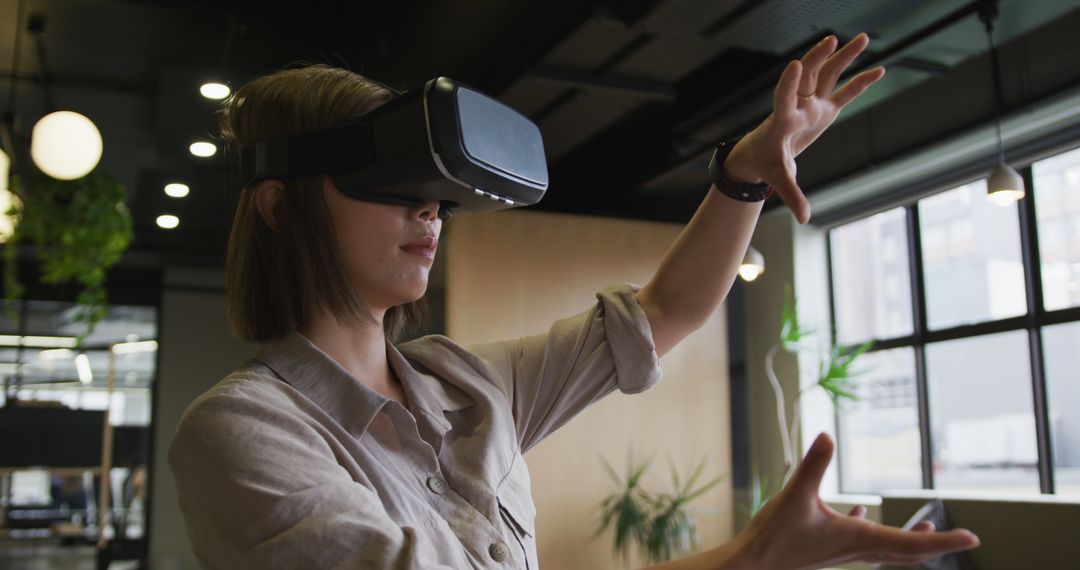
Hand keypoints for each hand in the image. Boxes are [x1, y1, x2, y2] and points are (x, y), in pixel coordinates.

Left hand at [724, 33, 885, 223]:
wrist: (760, 153)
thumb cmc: (767, 164)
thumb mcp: (780, 178)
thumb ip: (793, 195)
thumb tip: (805, 219)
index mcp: (783, 120)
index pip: (783, 97)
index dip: (788, 83)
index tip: (794, 65)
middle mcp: (797, 106)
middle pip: (808, 76)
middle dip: (818, 57)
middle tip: (832, 40)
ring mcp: (810, 104)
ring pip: (826, 74)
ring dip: (844, 57)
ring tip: (863, 38)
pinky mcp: (822, 108)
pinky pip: (843, 91)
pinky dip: (859, 82)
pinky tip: (879, 69)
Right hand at [732, 433, 978, 569]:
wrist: (752, 566)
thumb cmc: (773, 536)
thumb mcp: (794, 495)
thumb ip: (813, 465)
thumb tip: (827, 435)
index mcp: (858, 539)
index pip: (911, 544)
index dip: (944, 540)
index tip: (973, 538)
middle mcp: (857, 549)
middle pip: (908, 553)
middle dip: (937, 546)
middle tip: (966, 539)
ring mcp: (843, 551)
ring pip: (888, 550)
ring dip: (912, 542)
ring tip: (931, 531)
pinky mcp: (827, 548)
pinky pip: (861, 542)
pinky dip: (874, 531)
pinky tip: (863, 514)